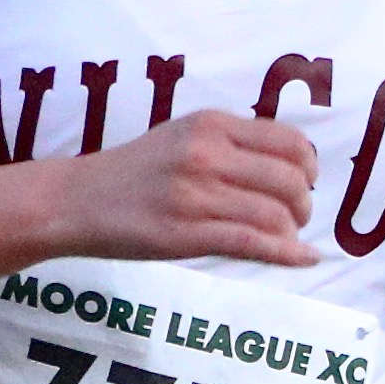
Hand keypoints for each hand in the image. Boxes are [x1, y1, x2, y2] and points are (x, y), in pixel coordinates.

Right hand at [57, 112, 318, 271]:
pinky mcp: (186, 233)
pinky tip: (303, 259)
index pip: (288, 141)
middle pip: (289, 180)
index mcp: (211, 124)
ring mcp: (197, 195)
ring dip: (293, 232)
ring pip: (275, 214)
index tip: (304, 182)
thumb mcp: (181, 135)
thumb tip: (289, 164)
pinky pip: (253, 243)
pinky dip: (287, 254)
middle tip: (295, 217)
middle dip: (303, 204)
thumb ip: (230, 142)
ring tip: (285, 238)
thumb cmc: (133, 172)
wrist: (75, 200)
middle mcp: (207, 154)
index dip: (308, 166)